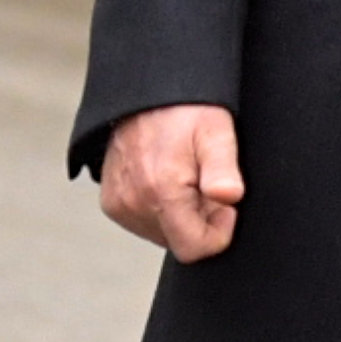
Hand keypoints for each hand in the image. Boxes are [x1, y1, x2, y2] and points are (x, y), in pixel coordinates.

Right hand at [96, 103, 243, 259]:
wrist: (145, 92)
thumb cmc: (187, 111)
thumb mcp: (215, 131)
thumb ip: (223, 168)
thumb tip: (229, 197)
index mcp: (161, 191)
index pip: (194, 249)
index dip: (218, 232)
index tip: (224, 205)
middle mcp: (133, 203)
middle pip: (180, 242)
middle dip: (199, 220)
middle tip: (204, 183)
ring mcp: (118, 205)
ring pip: (164, 235)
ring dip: (181, 215)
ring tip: (185, 177)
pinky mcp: (111, 202)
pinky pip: (146, 223)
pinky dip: (161, 210)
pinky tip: (166, 180)